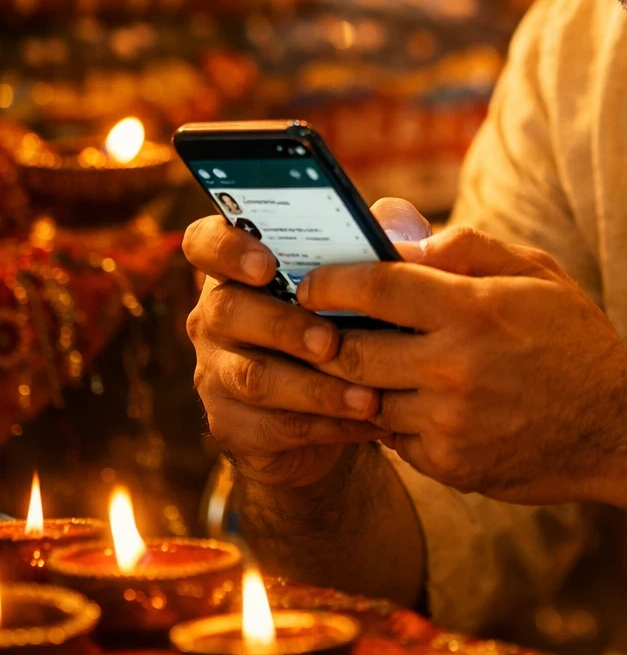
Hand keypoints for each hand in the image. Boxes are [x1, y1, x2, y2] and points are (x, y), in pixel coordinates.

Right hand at [183, 197, 430, 486]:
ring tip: (366, 395)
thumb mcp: (375, 270)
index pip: (205, 241)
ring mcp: (216, 372)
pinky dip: (324, 424)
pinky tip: (364, 420)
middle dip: (284, 327)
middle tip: (331, 342)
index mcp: (240, 265)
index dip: (227, 248)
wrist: (344, 406)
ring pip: (253, 377)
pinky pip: (271, 427)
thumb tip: (393, 227)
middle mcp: (216, 315)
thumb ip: (385, 233)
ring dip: (314, 387)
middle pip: (227, 310)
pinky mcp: (232, 425)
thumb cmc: (358, 317)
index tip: (266, 265)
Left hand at [297, 228, 626, 504]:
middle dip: (324, 336)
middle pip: (352, 350)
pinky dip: (389, 415)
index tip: (310, 281)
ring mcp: (451, 424)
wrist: (621, 428)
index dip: (330, 281)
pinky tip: (404, 396)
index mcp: (474, 310)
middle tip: (314, 324)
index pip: (375, 288)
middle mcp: (456, 369)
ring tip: (355, 358)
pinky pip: (393, 437)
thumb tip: (393, 231)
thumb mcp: (533, 272)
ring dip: (356, 378)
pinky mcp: (451, 466)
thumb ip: (462, 246)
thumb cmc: (573, 337)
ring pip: (366, 398)